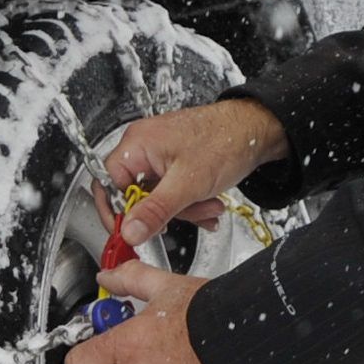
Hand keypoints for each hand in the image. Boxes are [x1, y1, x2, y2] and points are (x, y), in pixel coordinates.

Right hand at [99, 98, 287, 247]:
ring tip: (207, 206)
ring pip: (158, 197)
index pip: (107, 185)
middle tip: (186, 215)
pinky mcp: (176, 163)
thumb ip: (155, 211)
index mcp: (137, 145)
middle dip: (164, 212)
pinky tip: (208, 203)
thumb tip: (129, 232)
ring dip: (184, 209)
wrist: (256, 130)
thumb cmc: (224, 140)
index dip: (117, 212)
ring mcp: (160, 155)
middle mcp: (144, 147)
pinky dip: (190, 203)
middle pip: (135, 194)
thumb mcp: (187, 184)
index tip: (129, 233)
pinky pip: (172, 192)